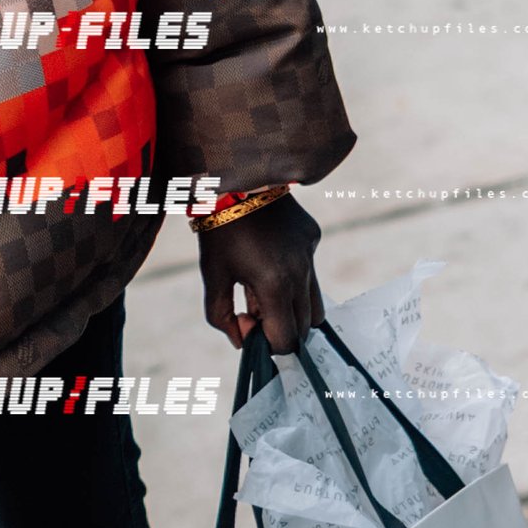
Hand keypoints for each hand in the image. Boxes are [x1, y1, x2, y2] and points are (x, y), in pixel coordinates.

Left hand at [199, 198, 323, 354]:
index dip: (268, 345)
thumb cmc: (219, 232)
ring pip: (315, 304)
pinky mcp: (313, 238)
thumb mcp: (213, 276)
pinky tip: (270, 258)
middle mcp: (301, 273)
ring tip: (264, 292)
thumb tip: (241, 342)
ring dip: (293, 310)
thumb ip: (222, 316)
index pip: (286, 340)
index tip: (248, 328)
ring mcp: (311, 255)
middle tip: (253, 311)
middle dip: (281, 330)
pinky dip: (294, 278)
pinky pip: (311, 272)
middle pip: (304, 327)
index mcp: (275, 286)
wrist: (235, 181)